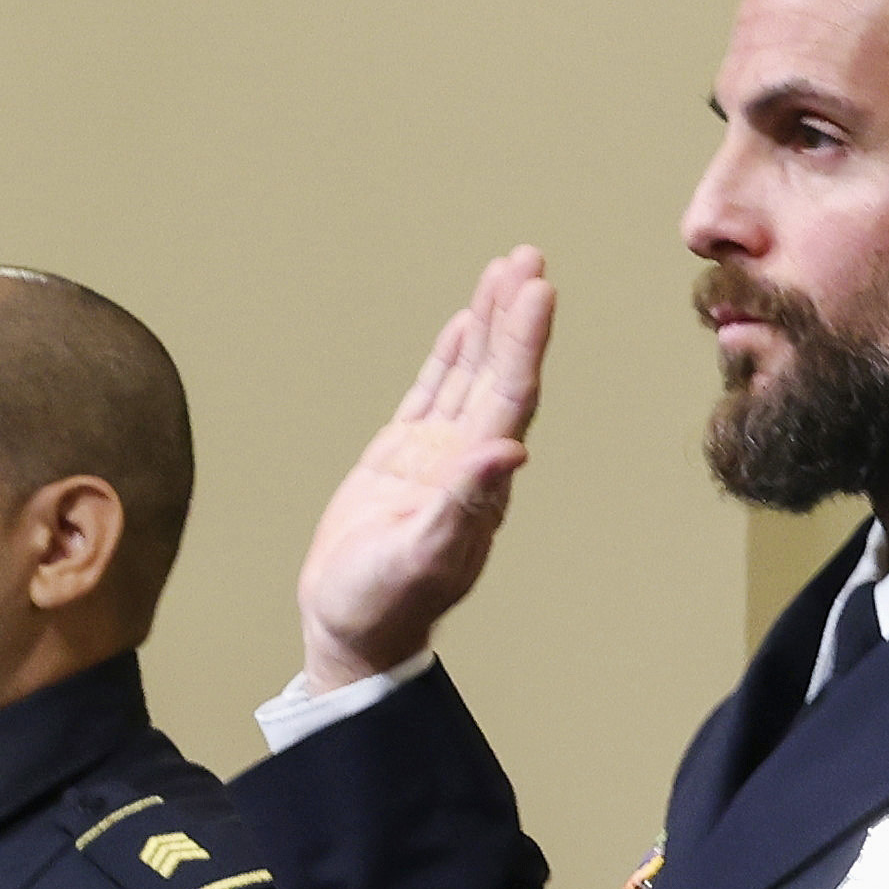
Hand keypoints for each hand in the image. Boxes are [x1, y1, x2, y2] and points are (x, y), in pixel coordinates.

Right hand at [302, 253, 552, 697]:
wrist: (351, 630)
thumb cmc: (384, 604)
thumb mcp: (423, 556)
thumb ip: (463, 503)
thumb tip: (510, 454)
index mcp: (478, 478)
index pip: (510, 396)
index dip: (524, 342)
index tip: (537, 290)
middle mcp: (467, 459)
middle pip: (498, 372)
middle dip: (514, 315)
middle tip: (529, 258)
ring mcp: (437, 455)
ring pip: (470, 373)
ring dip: (490, 323)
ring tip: (507, 270)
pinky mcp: (403, 456)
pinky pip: (434, 392)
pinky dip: (452, 355)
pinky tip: (466, 322)